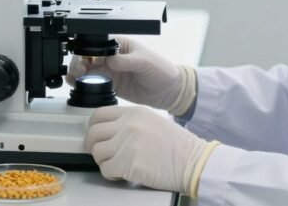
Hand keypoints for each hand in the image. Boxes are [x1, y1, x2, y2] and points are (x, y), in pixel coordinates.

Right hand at [66, 36, 195, 113]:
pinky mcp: (110, 84)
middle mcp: (112, 56)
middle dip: (79, 63)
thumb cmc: (161, 70)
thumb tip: (110, 60)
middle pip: (88, 56)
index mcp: (120, 45)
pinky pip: (92, 82)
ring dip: (78, 73)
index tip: (84, 61)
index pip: (97, 44)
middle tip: (78, 72)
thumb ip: (127, 61)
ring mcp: (110, 70)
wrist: (169, 92)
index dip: (87, 51)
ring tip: (74, 79)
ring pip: (87, 69)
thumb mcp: (145, 62)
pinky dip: (83, 83)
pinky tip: (78, 85)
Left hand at [86, 105, 217, 195]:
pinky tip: (123, 174)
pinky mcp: (126, 163)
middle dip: (94, 146)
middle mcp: (128, 125)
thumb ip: (131, 123)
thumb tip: (110, 131)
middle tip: (102, 154)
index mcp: (134, 112)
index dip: (93, 127)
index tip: (95, 136)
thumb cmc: (179, 147)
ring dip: (104, 162)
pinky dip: (111, 175)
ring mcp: (126, 143)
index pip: (99, 114)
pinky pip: (105, 169)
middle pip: (93, 133)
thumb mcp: (153, 122)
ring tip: (118, 166)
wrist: (194, 163)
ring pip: (97, 152)